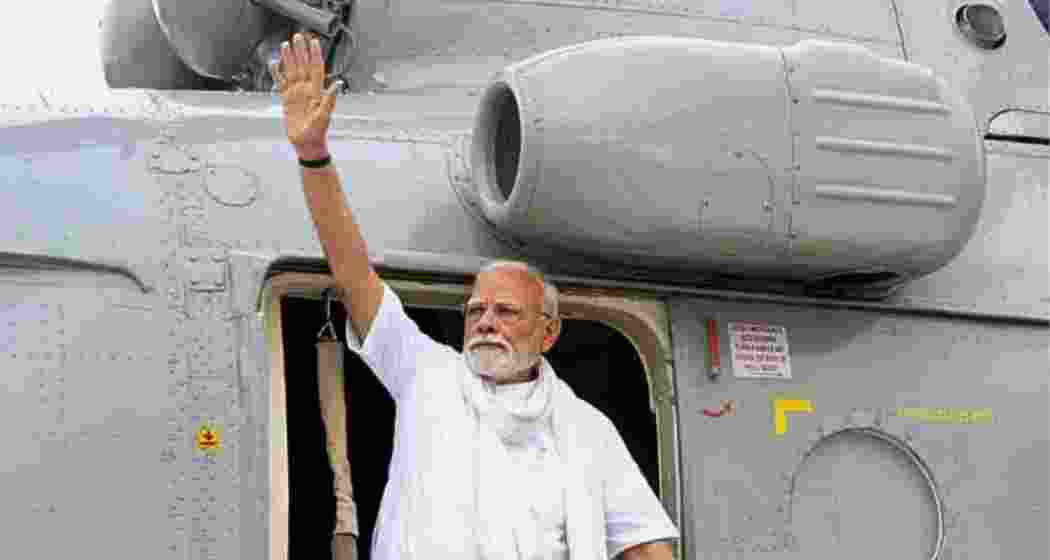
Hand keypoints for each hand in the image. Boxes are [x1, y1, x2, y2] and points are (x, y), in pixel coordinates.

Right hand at [271, 32, 340, 158]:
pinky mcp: (287, 99)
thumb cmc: (317, 132)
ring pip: (291, 71)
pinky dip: (277, 73)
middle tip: (297, 36)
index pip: (315, 68)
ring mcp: (296, 93)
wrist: (307, 144)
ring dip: (289, 58)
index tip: (314, 41)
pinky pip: (281, 83)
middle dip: (300, 51)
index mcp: (316, 91)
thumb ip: (330, 100)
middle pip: (302, 66)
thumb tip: (339, 84)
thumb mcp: (324, 117)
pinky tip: (274, 63)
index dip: (314, 55)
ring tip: (286, 44)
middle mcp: (306, 89)